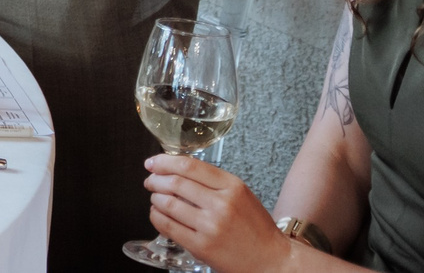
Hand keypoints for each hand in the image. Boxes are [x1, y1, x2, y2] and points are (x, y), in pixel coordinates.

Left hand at [143, 155, 293, 272]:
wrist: (272, 261)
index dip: (163, 162)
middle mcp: (222, 204)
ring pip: (167, 203)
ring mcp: (211, 226)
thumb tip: (174, 169)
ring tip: (156, 199)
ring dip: (155, 198)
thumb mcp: (241, 195)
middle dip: (155, 180)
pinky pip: (167, 225)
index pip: (188, 165)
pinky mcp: (201, 246)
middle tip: (150, 182)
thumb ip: (212, 181)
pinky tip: (158, 214)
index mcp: (232, 187)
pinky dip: (156, 216)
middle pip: (174, 182)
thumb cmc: (256, 228)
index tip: (152, 163)